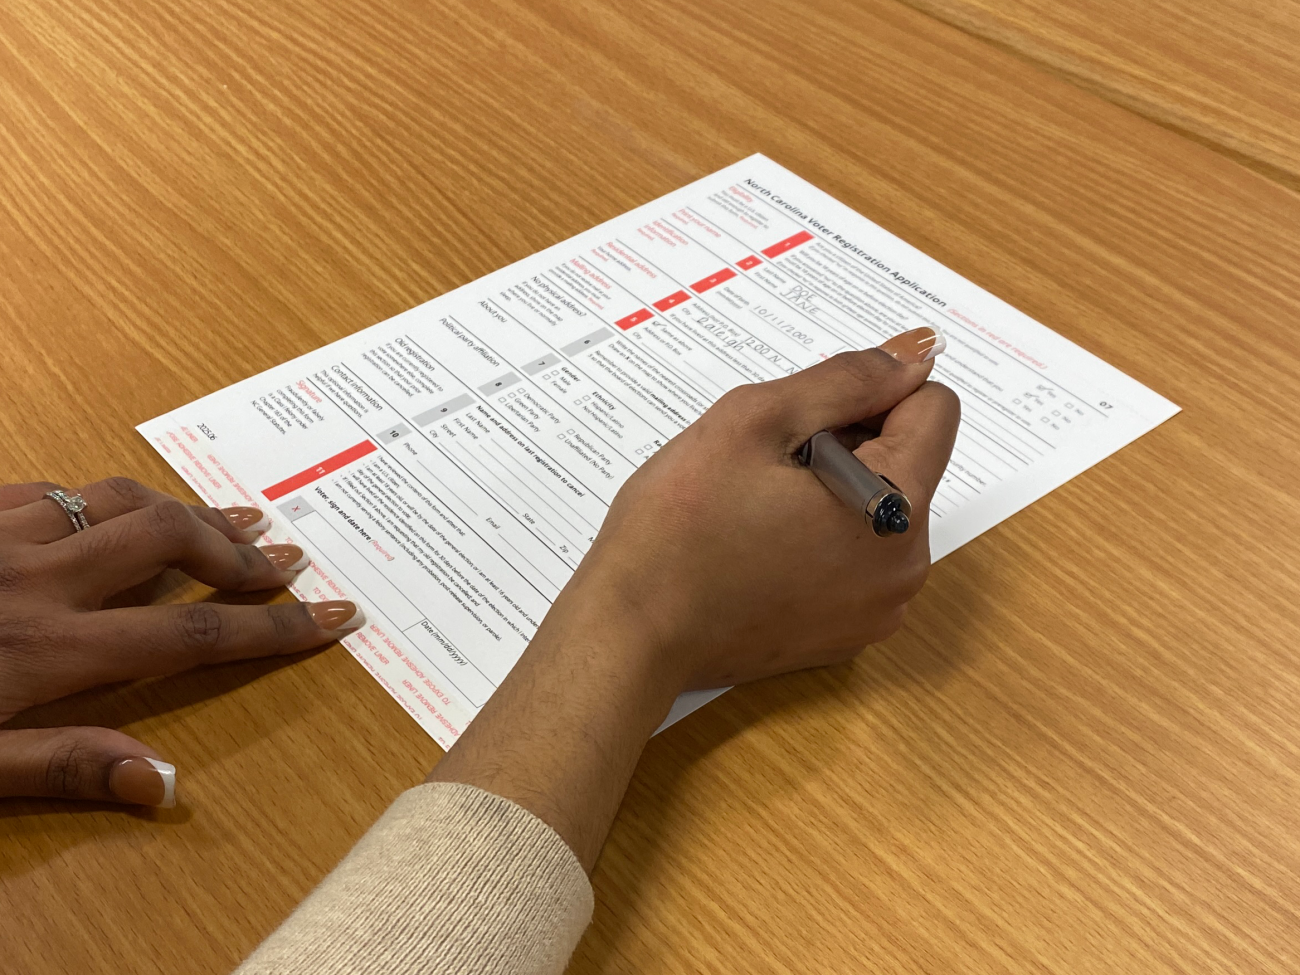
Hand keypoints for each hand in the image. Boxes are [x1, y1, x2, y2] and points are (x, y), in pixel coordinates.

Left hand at [0, 477, 362, 806]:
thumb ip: (61, 767)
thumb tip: (161, 783)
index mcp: (46, 647)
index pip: (189, 633)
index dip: (270, 627)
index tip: (332, 617)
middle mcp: (37, 578)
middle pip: (167, 537)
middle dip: (237, 550)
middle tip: (281, 561)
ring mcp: (3, 535)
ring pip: (117, 499)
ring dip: (183, 509)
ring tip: (230, 520)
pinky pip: (51, 488)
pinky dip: (101, 500)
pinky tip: (119, 510)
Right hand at [431, 327, 958, 868]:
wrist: (633, 631)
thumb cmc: (680, 524)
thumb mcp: (756, 420)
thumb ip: (846, 379)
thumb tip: (913, 356)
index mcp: (894, 507)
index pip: (935, 410)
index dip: (874, 391)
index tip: (808, 411)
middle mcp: (905, 567)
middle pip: (909, 462)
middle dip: (849, 441)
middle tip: (767, 462)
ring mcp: (878, 610)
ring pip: (881, 509)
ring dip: (834, 488)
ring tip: (758, 506)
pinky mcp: (847, 635)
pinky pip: (858, 560)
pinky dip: (823, 538)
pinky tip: (760, 545)